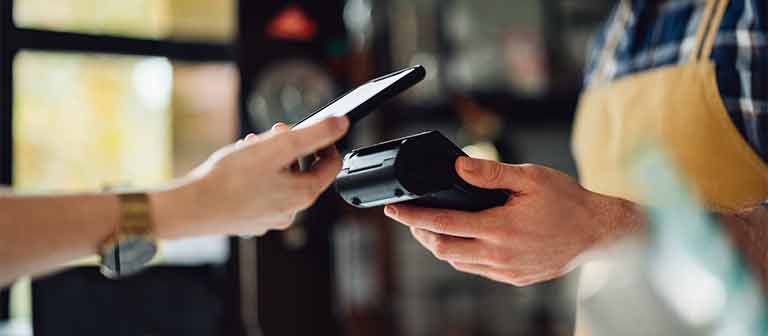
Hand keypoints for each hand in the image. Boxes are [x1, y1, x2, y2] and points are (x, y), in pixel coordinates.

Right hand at [154, 116, 348, 238]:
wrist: (192, 207)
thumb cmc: (231, 179)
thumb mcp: (279, 146)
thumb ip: (314, 134)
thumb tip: (341, 124)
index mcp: (303, 195)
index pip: (331, 166)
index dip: (326, 143)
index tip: (312, 130)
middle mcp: (290, 211)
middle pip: (303, 171)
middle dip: (291, 147)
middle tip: (273, 133)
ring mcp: (270, 218)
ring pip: (280, 180)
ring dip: (271, 158)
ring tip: (251, 145)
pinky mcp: (250, 219)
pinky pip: (262, 191)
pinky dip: (256, 174)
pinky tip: (239, 165)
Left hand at [384, 157, 643, 285]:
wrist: (599, 233)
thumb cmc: (568, 202)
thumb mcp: (530, 178)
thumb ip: (491, 173)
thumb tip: (457, 166)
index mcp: (500, 228)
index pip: (444, 223)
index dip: (413, 217)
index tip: (394, 209)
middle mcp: (500, 254)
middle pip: (443, 250)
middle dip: (421, 234)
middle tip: (410, 219)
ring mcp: (506, 270)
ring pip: (458, 262)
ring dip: (440, 245)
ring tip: (432, 227)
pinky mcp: (514, 278)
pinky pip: (477, 269)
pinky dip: (462, 255)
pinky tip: (462, 239)